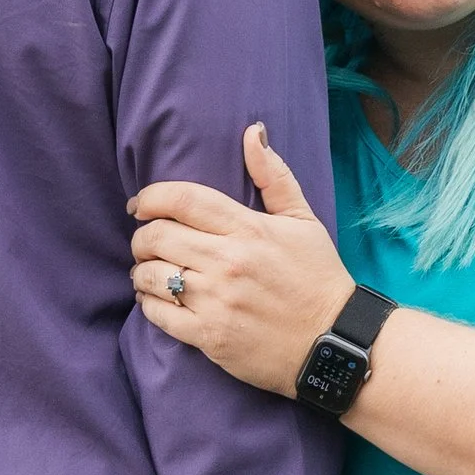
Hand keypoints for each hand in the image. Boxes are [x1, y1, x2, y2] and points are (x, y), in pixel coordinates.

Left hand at [131, 127, 355, 395]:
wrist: (333, 342)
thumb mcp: (304, 221)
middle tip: (146, 241)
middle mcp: (227, 262)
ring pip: (150, 275)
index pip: (182, 200)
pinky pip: (158, 315)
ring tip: (148, 271)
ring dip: (141, 270)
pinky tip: (156, 299)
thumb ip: (274, 176)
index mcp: (248, 229)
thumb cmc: (318, 278)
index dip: (151, 197)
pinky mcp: (210, 336)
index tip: (141, 204)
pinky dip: (148, 304)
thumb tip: (252, 132)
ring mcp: (216, 301)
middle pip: (157, 236)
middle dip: (142, 236)